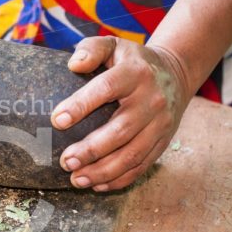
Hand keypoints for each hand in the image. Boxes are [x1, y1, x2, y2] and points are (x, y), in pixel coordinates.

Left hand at [51, 36, 190, 191]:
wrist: (175, 74)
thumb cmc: (131, 62)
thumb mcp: (114, 46)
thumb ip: (91, 49)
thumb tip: (73, 65)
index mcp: (134, 73)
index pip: (106, 89)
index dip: (80, 105)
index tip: (56, 121)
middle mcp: (151, 100)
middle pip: (120, 130)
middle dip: (91, 150)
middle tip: (65, 161)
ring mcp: (159, 124)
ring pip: (132, 155)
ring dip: (102, 172)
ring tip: (75, 179)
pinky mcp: (162, 142)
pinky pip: (141, 166)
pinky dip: (118, 180)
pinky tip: (96, 185)